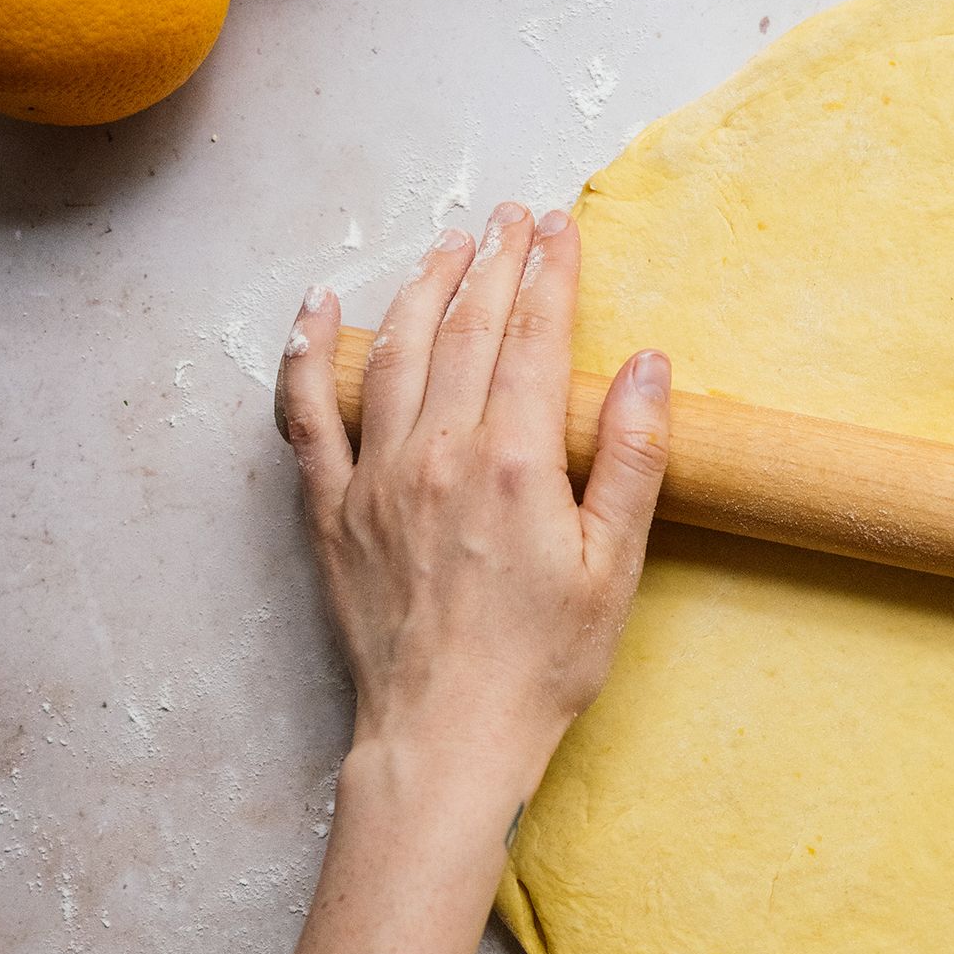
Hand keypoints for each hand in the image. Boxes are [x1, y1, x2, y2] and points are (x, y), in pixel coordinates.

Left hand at [275, 209, 669, 798]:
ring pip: (392, 354)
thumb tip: (647, 366)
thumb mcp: (617, 565)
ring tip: (448, 247)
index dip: (549, 274)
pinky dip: (307, 355)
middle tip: (513, 217)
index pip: (531, 340)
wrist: (445, 735)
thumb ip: (629, 458)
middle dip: (492, 264)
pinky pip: (307, 414)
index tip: (560, 226)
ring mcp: (374, 478)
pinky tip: (317, 311)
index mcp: (512, 464)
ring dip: (420, 289)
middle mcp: (435, 455)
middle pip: (462, 331)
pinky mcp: (331, 509)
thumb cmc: (543, 662)